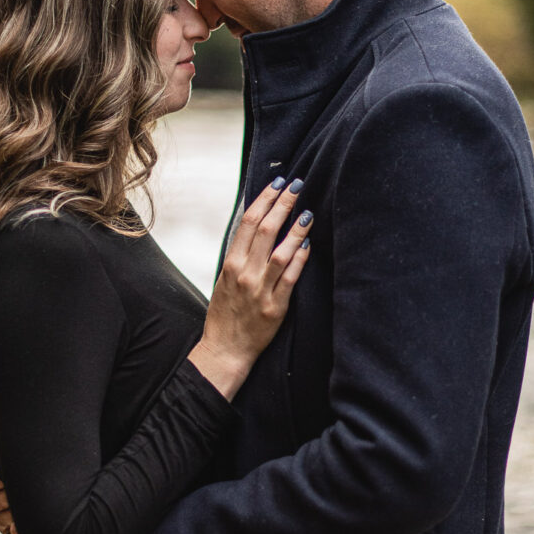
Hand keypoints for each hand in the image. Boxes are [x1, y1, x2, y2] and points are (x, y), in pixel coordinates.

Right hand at [188, 178, 312, 398]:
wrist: (224, 350)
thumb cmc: (226, 314)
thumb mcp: (225, 279)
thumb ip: (240, 255)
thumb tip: (259, 227)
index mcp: (230, 263)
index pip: (248, 222)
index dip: (264, 199)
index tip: (277, 183)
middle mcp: (243, 273)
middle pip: (264, 230)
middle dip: (282, 203)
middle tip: (297, 184)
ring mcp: (259, 290)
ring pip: (279, 251)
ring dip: (295, 228)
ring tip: (307, 211)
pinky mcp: (275, 307)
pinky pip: (290, 278)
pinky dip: (299, 258)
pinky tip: (308, 243)